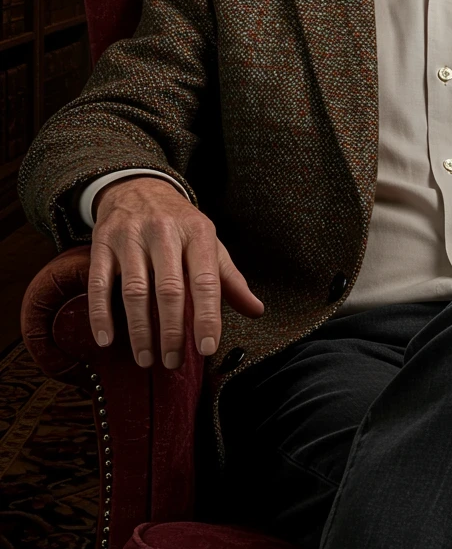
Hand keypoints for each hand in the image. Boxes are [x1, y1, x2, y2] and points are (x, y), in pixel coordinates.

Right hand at [89, 176, 264, 369]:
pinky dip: (101, 314)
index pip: (205, 280)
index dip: (207, 316)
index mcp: (197, 234)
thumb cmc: (179, 224)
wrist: (138, 187)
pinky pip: (99, 284)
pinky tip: (106, 340)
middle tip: (173, 361)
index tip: (207, 347)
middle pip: (169, 289)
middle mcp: (164, 232)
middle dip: (172, 330)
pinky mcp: (102, 243)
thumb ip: (229, 279)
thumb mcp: (208, 243)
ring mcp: (131, 237)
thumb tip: (256, 310)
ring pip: (135, 290)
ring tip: (146, 358)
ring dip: (140, 330)